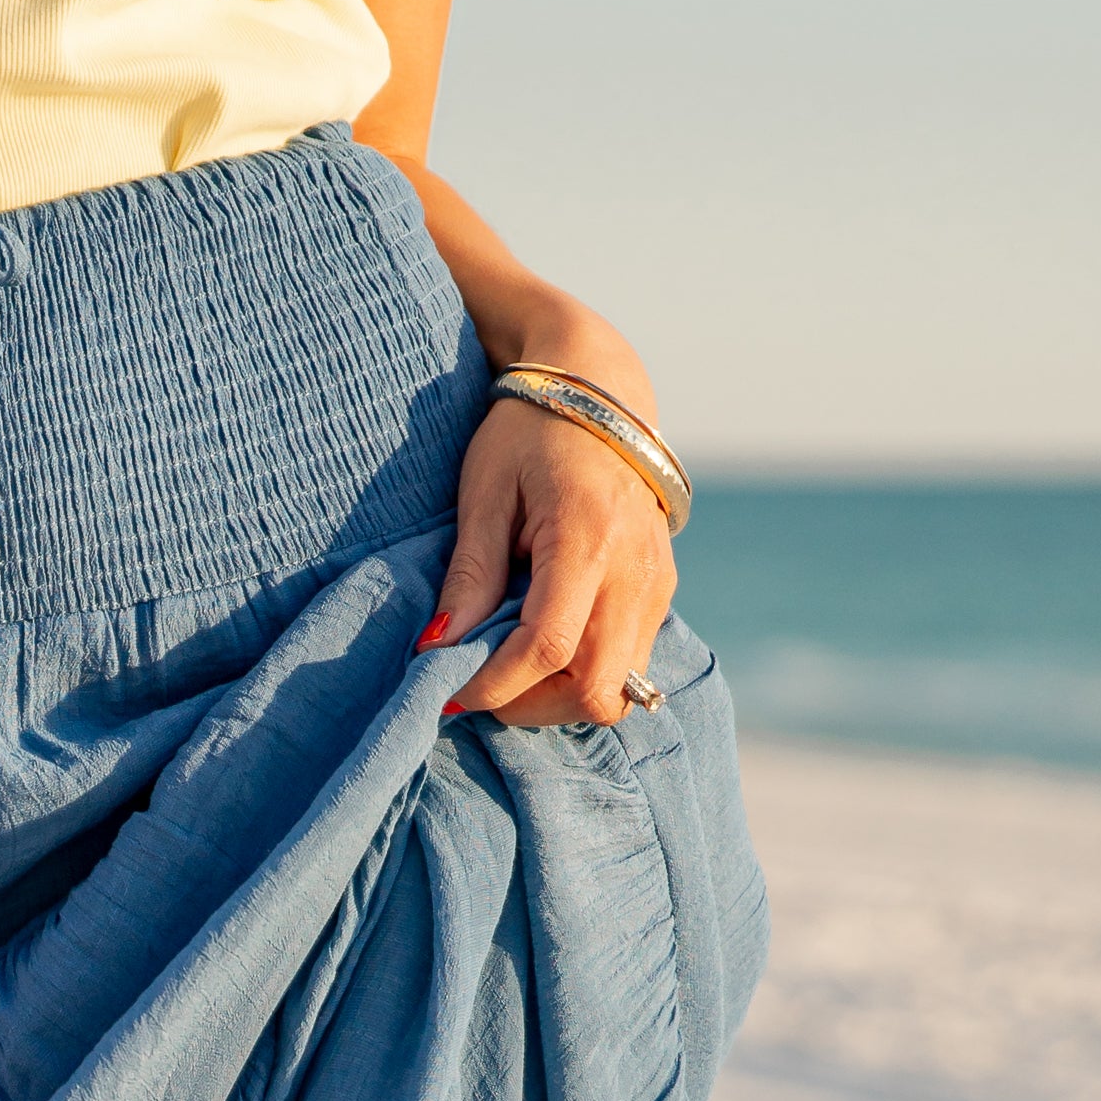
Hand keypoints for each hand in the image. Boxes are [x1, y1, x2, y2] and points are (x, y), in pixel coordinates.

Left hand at [421, 362, 679, 730]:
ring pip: (616, 689)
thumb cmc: (531, 434)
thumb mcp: (486, 493)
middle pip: (595, 688)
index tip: (449, 690)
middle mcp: (637, 572)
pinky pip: (626, 664)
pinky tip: (542, 648)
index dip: (496, 684)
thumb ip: (470, 574)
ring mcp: (658, 586)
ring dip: (556, 698)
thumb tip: (439, 647)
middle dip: (531, 706)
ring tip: (508, 666)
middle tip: (480, 684)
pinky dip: (580, 676)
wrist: (600, 394)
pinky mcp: (661, 593)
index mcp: (590, 538)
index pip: (549, 647)